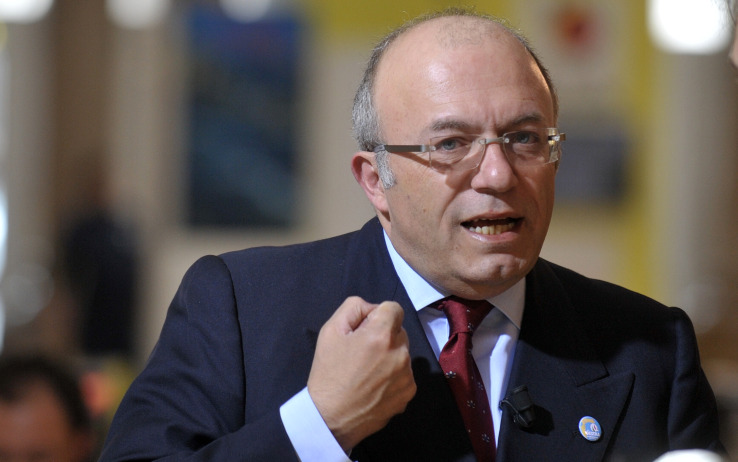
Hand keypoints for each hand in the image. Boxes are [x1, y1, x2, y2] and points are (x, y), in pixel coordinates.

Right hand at [307, 297, 416, 450]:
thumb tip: (372, 309)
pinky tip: (375, 386)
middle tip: (362, 352)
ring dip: (390, 356)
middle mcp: (400, 353)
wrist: (330, 418)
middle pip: (399, 331)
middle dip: (384, 336)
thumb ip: (353, 308)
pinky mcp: (408, 393)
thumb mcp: (330, 331)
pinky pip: (404, 374)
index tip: (366, 329)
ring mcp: (407, 375)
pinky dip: (393, 376)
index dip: (378, 315)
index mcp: (380, 335)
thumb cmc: (328, 373)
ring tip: (367, 372)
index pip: (394, 308)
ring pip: (402, 353)